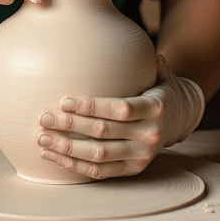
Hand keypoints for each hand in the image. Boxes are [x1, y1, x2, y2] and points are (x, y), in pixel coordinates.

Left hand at [35, 55, 204, 179]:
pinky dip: (74, 165)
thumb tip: (143, 48)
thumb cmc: (159, 91)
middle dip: (71, 126)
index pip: (120, 109)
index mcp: (156, 109)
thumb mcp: (163, 75)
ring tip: (41, 138)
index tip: (64, 101)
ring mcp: (141, 156)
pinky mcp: (132, 170)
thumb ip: (154, 64)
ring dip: (67, 148)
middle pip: (104, 132)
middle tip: (44, 118)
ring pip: (98, 155)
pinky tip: (52, 155)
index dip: (91, 106)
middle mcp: (150, 135)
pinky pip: (99, 172)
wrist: (178, 121)